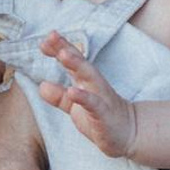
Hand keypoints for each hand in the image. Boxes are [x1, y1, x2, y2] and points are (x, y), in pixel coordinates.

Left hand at [37, 32, 139, 157]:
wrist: (128, 133)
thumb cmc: (100, 117)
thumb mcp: (75, 107)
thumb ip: (59, 96)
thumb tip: (42, 86)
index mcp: (85, 81)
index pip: (72, 60)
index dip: (59, 48)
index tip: (44, 40)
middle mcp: (94, 84)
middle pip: (79, 62)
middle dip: (66, 48)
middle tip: (52, 35)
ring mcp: (101, 97)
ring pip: (89, 76)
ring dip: (76, 64)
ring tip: (62, 54)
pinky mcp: (104, 114)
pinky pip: (94, 104)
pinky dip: (83, 97)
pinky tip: (72, 91)